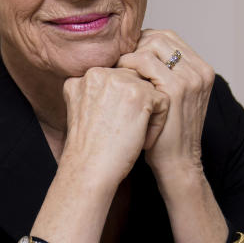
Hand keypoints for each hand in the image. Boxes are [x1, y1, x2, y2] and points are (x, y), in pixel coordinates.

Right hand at [60, 66, 169, 189]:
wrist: (89, 170)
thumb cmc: (89, 148)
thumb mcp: (82, 110)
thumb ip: (96, 91)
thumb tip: (122, 86)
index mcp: (84, 75)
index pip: (117, 76)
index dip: (123, 100)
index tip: (117, 123)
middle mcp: (99, 72)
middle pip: (134, 78)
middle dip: (138, 103)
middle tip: (130, 131)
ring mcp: (119, 81)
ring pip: (149, 88)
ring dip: (149, 112)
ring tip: (137, 136)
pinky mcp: (139, 94)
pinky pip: (162, 100)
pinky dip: (158, 122)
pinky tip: (144, 140)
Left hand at [117, 29, 215, 182]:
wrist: (177, 163)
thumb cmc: (167, 133)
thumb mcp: (172, 99)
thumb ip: (165, 75)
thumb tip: (136, 51)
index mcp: (202, 69)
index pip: (167, 37)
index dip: (142, 42)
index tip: (125, 56)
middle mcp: (200, 70)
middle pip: (160, 36)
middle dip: (135, 45)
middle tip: (117, 60)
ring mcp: (190, 78)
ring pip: (152, 44)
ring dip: (129, 54)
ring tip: (117, 69)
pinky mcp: (176, 88)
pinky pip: (145, 61)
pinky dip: (128, 64)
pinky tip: (117, 77)